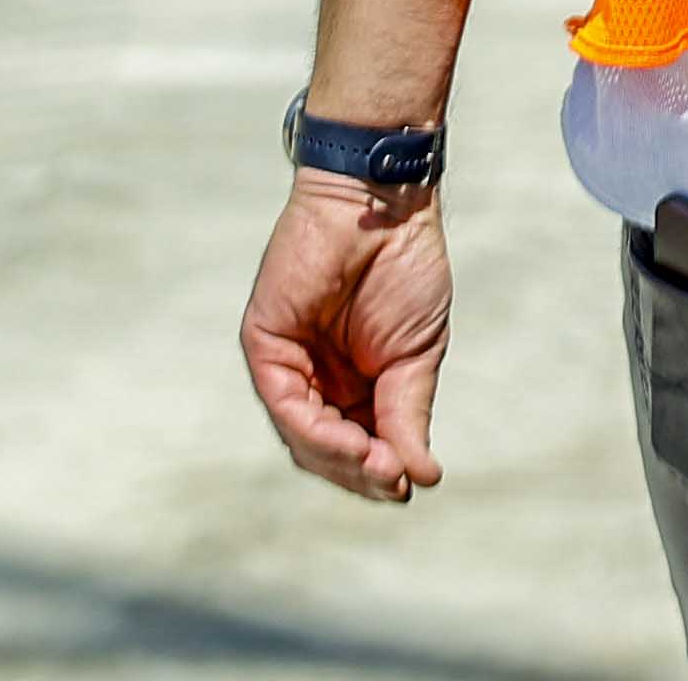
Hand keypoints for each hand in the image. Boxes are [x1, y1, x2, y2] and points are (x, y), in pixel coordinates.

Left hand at [242, 175, 454, 500]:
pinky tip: (353, 442)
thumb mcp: (416, 356)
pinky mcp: (265, 345)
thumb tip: (423, 477)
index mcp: (353, 384)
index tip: (410, 483)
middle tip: (394, 481)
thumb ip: (408, 414)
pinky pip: (283, 404)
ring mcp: (288, 364)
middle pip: (327, 453)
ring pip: (303, 438)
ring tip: (380, 467)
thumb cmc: (404, 267)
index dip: (380, 473)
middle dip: (361, 474)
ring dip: (342, 461)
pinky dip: (316, 431)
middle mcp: (316, 380)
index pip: (358, 448)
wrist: (382, 204)